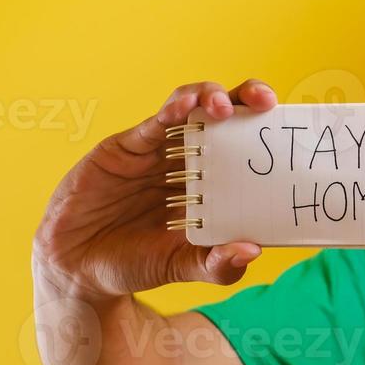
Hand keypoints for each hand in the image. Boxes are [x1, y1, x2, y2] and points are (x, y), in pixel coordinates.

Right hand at [33, 79, 278, 300]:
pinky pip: (153, 123)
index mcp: (212, 182)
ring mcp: (158, 150)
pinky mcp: (126, 147)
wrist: (78, 268)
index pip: (246, 144)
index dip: (265, 129)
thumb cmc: (136, 263)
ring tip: (221, 106)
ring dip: (208, 96)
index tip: (286, 127)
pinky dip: (171, 110)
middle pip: (224, 113)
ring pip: (190, 106)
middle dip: (245, 97)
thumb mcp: (182, 267)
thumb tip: (252, 251)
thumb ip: (217, 265)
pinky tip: (184, 108)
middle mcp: (189, 159)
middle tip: (263, 101)